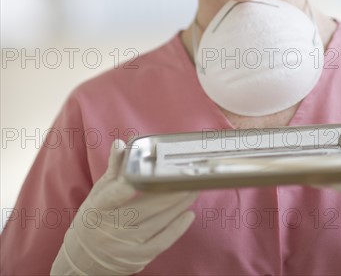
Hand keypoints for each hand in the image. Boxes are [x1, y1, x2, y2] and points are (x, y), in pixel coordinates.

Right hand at [51, 139, 197, 274]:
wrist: (82, 262)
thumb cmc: (92, 220)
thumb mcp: (97, 193)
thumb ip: (113, 169)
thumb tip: (122, 143)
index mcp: (98, 208)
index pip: (112, 194)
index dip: (127, 184)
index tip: (146, 169)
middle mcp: (111, 227)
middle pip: (144, 207)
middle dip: (170, 190)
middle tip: (189, 175)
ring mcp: (126, 245)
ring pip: (158, 222)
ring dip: (179, 204)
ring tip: (194, 188)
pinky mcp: (138, 258)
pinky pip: (162, 242)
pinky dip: (177, 228)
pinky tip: (189, 214)